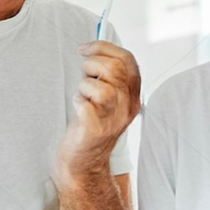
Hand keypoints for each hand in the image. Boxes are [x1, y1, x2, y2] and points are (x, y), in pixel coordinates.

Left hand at [56, 40, 141, 181]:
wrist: (84, 161)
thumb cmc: (90, 123)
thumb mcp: (106, 96)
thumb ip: (106, 75)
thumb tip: (93, 48)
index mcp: (131, 94)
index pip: (128, 60)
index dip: (104, 47)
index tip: (85, 48)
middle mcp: (127, 107)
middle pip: (115, 70)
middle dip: (91, 64)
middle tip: (82, 75)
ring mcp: (113, 121)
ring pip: (104, 89)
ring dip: (85, 85)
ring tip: (82, 94)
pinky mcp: (96, 132)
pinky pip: (86, 107)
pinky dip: (77, 102)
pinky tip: (77, 108)